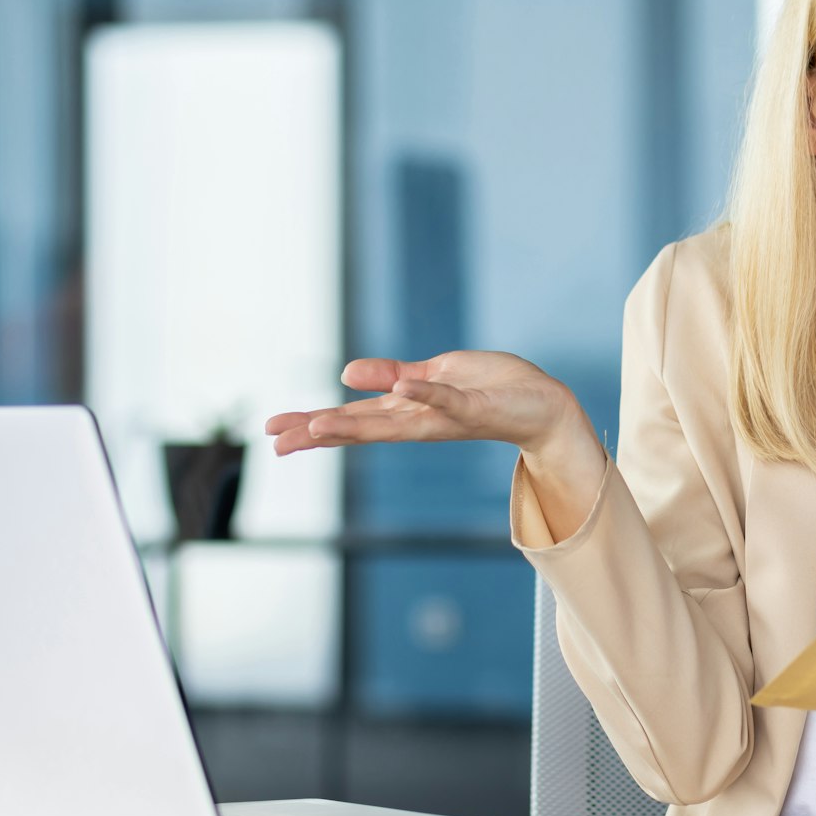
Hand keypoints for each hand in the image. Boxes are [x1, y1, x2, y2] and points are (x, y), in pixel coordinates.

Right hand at [265, 351, 581, 455]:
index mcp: (407, 413)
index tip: (272, 431)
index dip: (312, 423)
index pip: (353, 419)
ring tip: (320, 424)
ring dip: (358, 423)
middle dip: (320, 433)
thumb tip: (347, 375)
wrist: (542, 404)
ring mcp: (446, 416)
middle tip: (278, 441)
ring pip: (396, 422)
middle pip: (362, 429)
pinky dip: (427, 394)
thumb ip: (393, 377)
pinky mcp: (476, 407)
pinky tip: (402, 390)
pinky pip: (449, 399)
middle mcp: (421, 421)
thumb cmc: (489, 389)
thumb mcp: (433, 375)